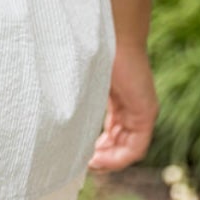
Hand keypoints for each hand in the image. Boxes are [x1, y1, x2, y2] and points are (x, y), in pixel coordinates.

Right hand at [87, 41, 157, 172]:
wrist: (113, 34)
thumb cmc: (94, 52)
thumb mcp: (85, 82)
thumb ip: (80, 100)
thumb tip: (53, 115)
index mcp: (120, 99)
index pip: (113, 132)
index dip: (100, 147)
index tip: (83, 155)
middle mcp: (133, 108)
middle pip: (121, 142)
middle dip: (104, 156)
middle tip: (85, 165)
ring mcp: (142, 111)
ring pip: (128, 148)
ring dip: (110, 160)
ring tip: (90, 165)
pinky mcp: (146, 113)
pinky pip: (136, 147)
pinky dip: (119, 157)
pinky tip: (99, 159)